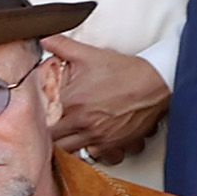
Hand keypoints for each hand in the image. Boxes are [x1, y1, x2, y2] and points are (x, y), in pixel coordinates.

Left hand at [45, 35, 171, 166]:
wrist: (156, 82)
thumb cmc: (125, 71)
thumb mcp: (90, 55)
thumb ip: (63, 47)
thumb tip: (45, 38)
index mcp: (72, 102)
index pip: (43, 122)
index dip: (40, 121)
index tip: (43, 116)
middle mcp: (84, 123)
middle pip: (55, 142)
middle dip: (51, 136)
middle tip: (53, 127)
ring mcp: (100, 137)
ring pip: (73, 153)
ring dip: (69, 146)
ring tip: (69, 135)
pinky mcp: (116, 145)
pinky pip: (97, 157)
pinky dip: (91, 152)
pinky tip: (90, 141)